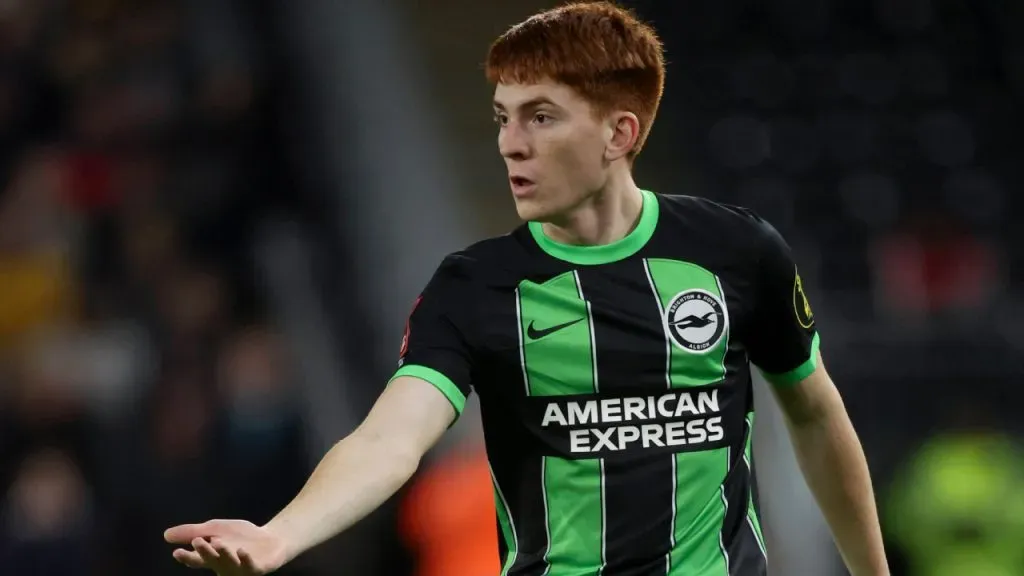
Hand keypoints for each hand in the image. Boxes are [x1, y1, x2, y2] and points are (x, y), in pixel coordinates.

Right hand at [164, 519, 288, 574]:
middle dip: (204, 552)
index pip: (196, 560)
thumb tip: (166, 535)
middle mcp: (224, 566)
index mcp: (212, 558)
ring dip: (223, 554)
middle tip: (198, 541)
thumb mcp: (215, 529)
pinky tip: (241, 551)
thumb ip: (192, 532)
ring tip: (218, 543)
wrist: (270, 539)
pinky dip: (246, 560)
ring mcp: (241, 568)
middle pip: (212, 561)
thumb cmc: (240, 536)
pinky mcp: (258, 568)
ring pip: (229, 564)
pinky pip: (251, 567)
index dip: (187, 557)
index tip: (177, 552)